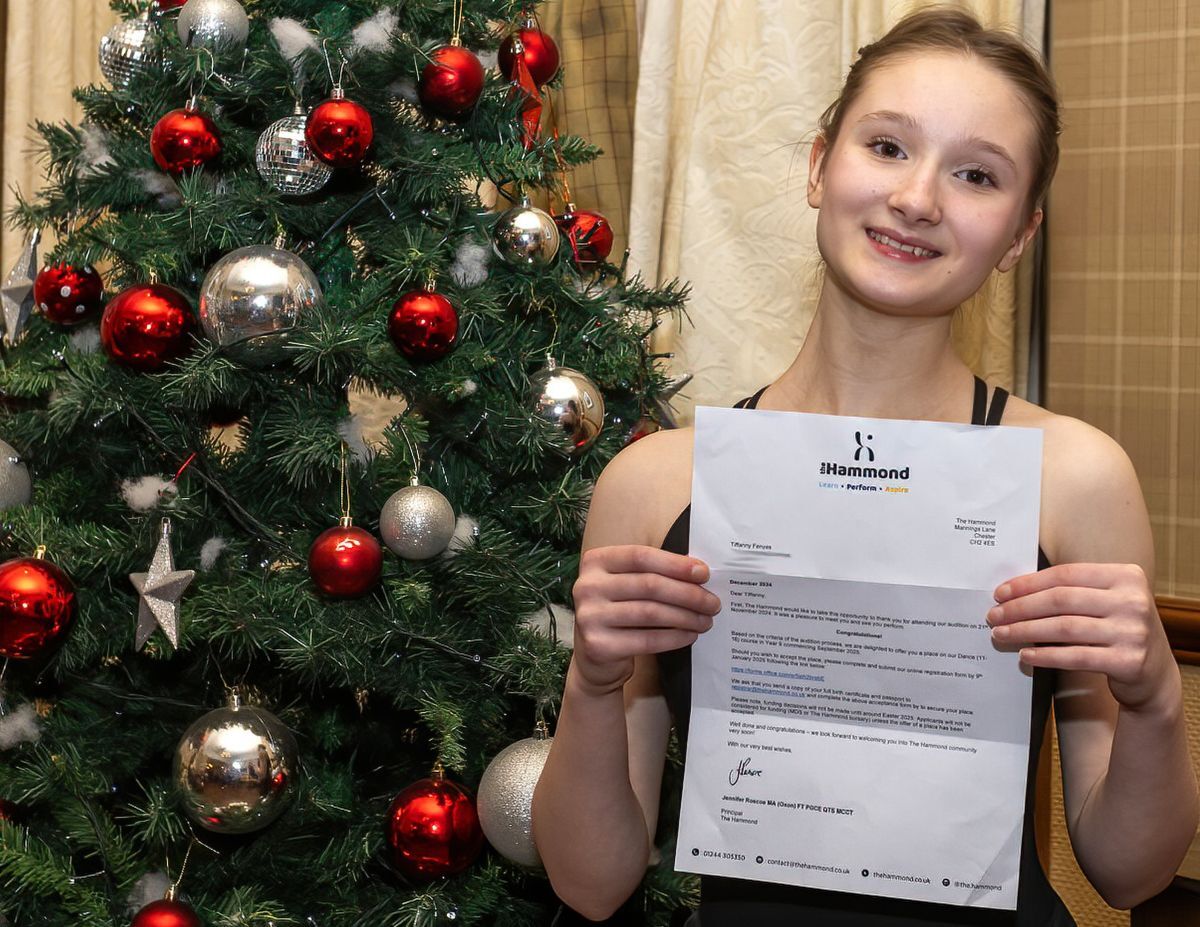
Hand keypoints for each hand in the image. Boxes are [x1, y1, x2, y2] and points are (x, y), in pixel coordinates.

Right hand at [571, 545, 720, 695]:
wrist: (595, 658)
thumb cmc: (619, 612)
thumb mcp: (626, 585)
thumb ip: (652, 574)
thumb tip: (698, 574)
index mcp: (595, 562)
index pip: (640, 557)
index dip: (675, 564)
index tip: (703, 573)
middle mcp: (587, 586)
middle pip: (649, 585)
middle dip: (688, 594)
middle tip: (712, 602)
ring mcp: (589, 617)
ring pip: (651, 612)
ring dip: (685, 617)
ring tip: (705, 620)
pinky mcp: (599, 645)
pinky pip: (647, 640)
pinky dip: (674, 637)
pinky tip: (690, 635)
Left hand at [987, 563, 1174, 712]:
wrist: (1153, 674)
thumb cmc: (1117, 630)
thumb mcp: (1105, 601)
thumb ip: (1071, 591)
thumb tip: (1013, 592)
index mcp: (1125, 576)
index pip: (1065, 575)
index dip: (1028, 584)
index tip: (999, 594)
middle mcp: (1132, 601)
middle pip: (1061, 600)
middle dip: (1020, 608)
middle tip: (994, 616)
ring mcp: (1133, 631)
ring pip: (1064, 628)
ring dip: (1025, 631)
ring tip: (1001, 635)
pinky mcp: (1129, 661)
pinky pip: (1075, 656)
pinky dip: (1045, 655)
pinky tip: (1025, 655)